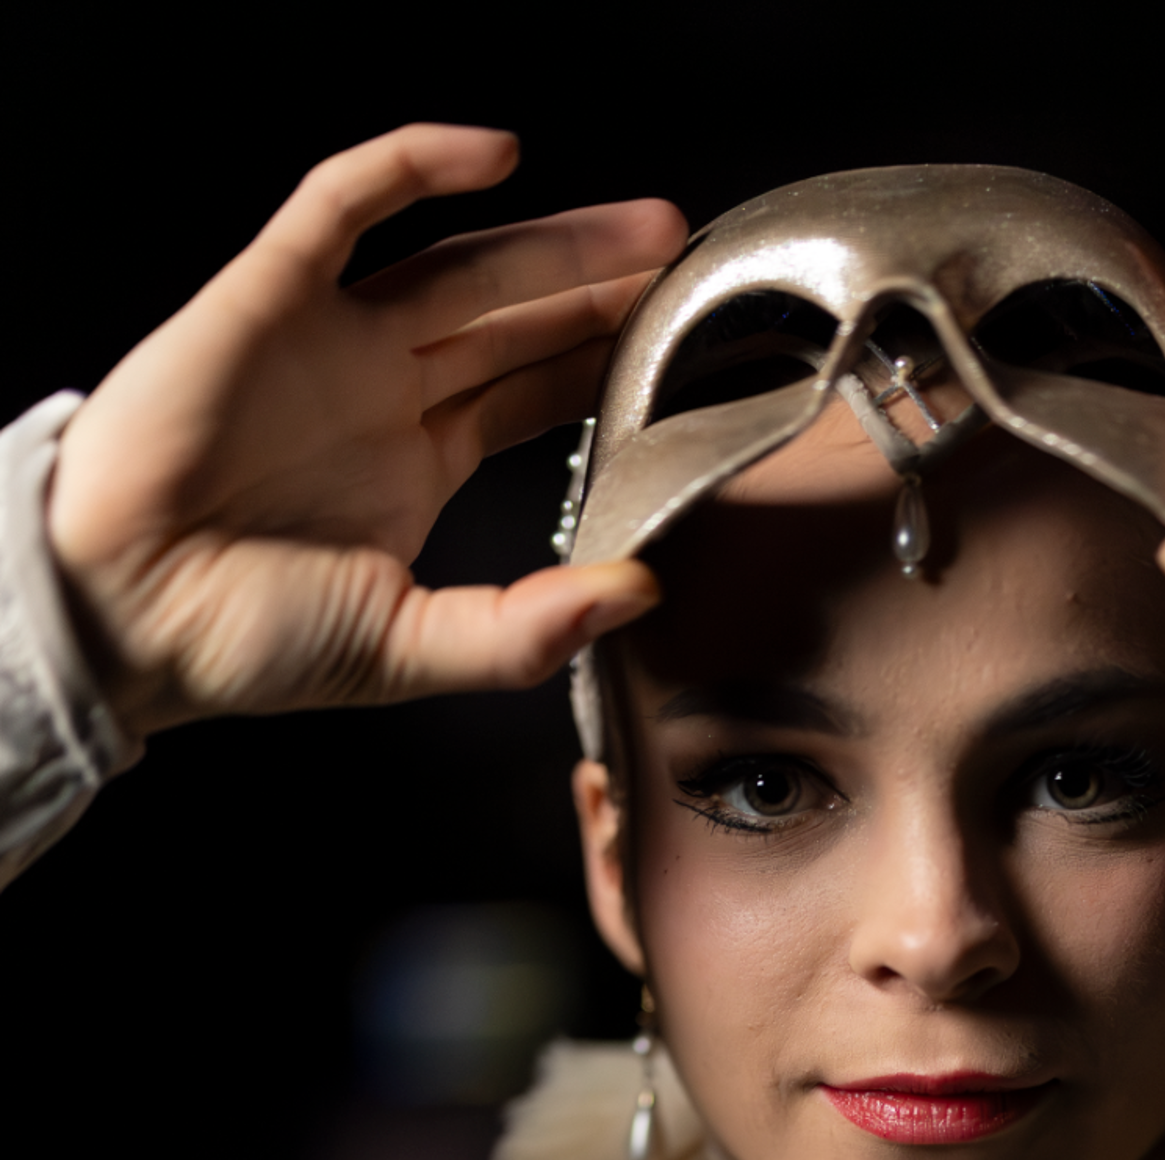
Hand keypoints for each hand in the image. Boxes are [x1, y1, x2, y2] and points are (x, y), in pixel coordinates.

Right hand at [47, 128, 685, 732]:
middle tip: (692, 271)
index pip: (534, 399)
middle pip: (518, 321)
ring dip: (556, 241)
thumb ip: (527, 631)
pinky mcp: (274, 293)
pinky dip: (416, 167)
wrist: (127, 611)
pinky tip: (495, 159)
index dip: (606, 372)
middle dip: (604, 292)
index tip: (688, 363)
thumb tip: (639, 593)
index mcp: (417, 468)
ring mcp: (333, 338)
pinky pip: (348, 204)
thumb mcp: (413, 650)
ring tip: (647, 231)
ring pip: (466, 265)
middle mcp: (384, 393)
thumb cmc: (245, 641)